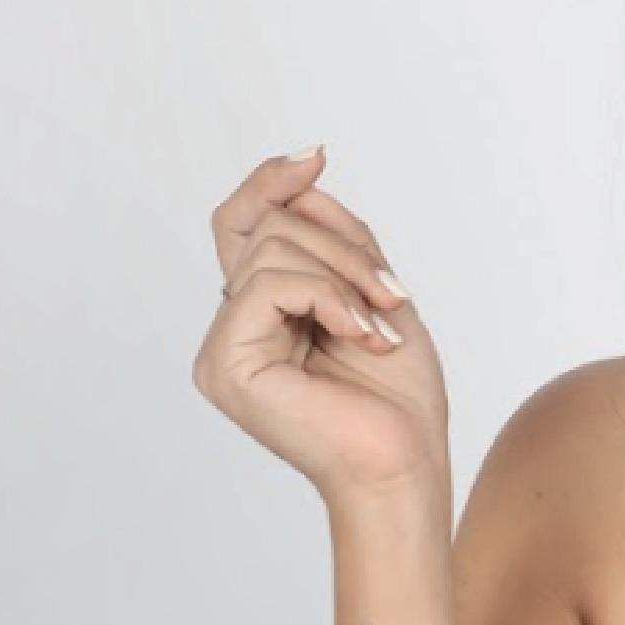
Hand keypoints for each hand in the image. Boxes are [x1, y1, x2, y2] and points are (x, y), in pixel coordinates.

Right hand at [192, 144, 449, 506]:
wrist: (404, 467)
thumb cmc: (397, 399)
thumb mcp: (373, 289)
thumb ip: (333, 235)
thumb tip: (301, 172)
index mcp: (259, 314)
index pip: (241, 224)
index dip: (269, 182)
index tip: (316, 157)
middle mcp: (232, 328)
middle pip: (266, 228)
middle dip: (343, 247)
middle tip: (391, 296)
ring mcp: (221, 349)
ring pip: (271, 248)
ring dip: (345, 275)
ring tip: (379, 324)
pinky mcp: (224, 365)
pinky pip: (270, 284)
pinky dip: (329, 297)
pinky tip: (360, 335)